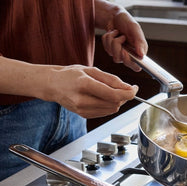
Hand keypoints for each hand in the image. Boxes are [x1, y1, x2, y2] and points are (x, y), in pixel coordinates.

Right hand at [0, 55, 138, 118]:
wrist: (51, 84)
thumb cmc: (70, 74)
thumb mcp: (91, 70)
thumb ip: (111, 79)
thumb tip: (128, 88)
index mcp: (85, 84)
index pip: (114, 95)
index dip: (129, 93)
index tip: (135, 88)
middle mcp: (82, 99)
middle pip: (115, 104)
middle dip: (123, 96)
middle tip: (122, 87)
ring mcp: (82, 109)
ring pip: (111, 110)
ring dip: (117, 102)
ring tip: (110, 91)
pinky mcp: (83, 115)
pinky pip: (104, 113)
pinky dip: (108, 106)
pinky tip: (102, 97)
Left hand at [101, 9, 147, 71]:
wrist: (114, 16)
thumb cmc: (127, 21)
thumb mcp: (135, 28)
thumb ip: (139, 41)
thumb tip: (142, 55)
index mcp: (139, 51)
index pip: (136, 67)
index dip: (129, 62)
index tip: (124, 51)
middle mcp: (130, 54)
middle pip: (121, 61)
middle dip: (117, 47)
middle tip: (121, 37)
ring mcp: (119, 53)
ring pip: (112, 54)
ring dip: (112, 40)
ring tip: (117, 32)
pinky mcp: (111, 50)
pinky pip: (106, 47)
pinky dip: (107, 38)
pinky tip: (112, 33)